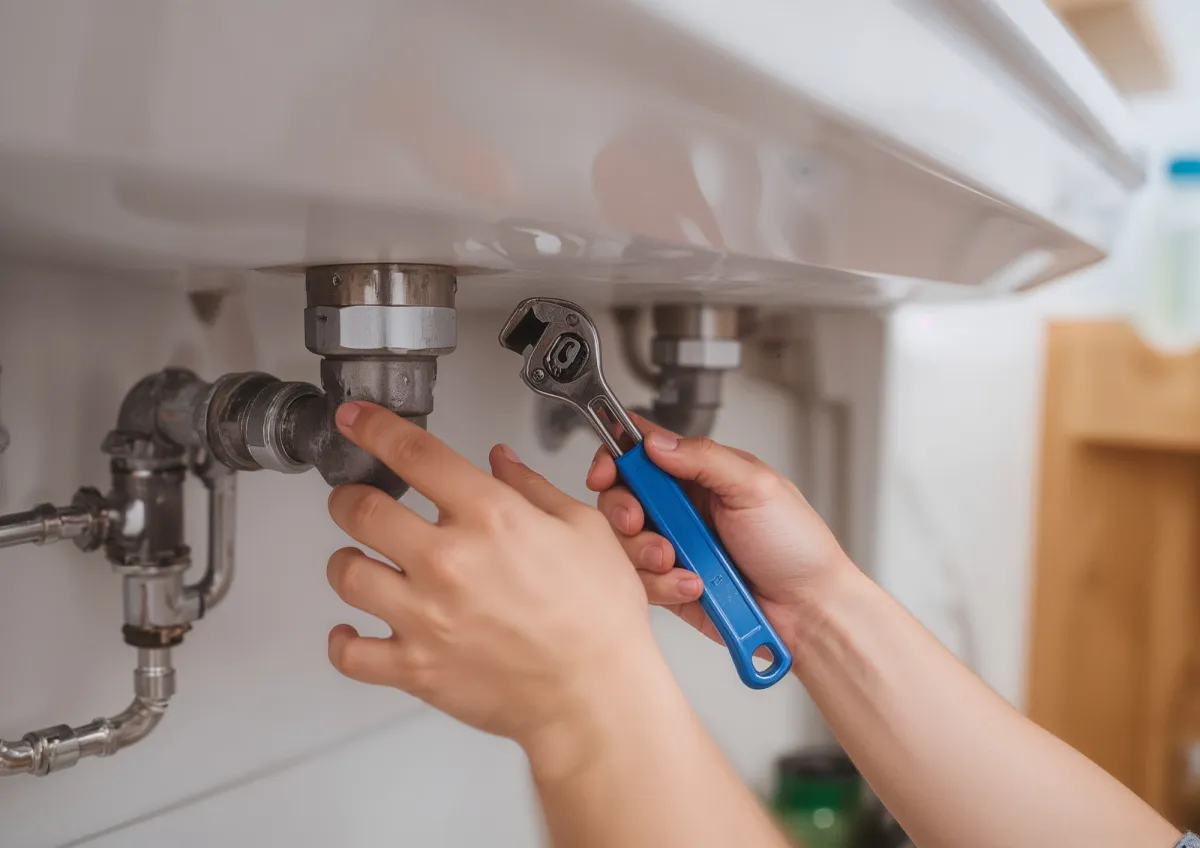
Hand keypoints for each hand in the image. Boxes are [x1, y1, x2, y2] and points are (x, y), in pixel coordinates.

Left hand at [323, 402, 661, 760]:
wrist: (597, 697)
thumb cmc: (599, 620)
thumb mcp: (585, 530)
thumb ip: (534, 489)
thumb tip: (500, 463)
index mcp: (492, 518)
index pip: (413, 454)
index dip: (373, 427)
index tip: (356, 419)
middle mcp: (449, 561)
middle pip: (360, 510)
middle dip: (349, 497)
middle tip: (355, 500)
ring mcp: (425, 616)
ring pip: (346, 573)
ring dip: (347, 560)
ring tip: (361, 561)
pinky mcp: (415, 667)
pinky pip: (350, 652)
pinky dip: (343, 640)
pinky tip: (352, 630)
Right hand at [586, 414, 850, 652]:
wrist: (809, 610)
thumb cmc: (796, 547)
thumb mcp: (756, 487)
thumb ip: (703, 458)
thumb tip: (656, 442)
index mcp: (701, 476)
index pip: (645, 453)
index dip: (617, 458)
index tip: (607, 471)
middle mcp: (683, 510)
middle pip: (622, 498)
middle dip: (623, 511)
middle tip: (638, 521)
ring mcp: (675, 548)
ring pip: (624, 544)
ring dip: (646, 553)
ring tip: (679, 562)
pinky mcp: (671, 585)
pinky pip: (642, 582)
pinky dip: (664, 585)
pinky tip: (695, 586)